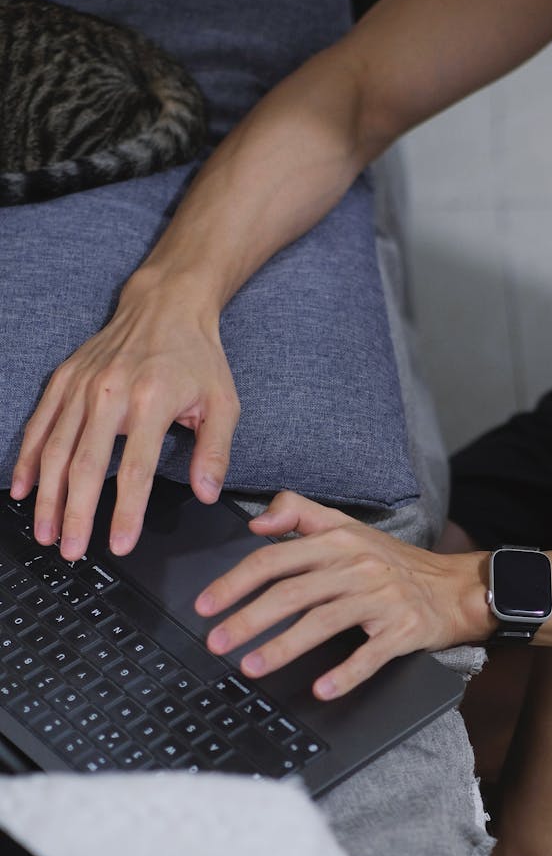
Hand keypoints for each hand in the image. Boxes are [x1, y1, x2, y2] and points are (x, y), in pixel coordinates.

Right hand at [10, 271, 239, 559]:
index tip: (120, 544)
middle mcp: (111, 393)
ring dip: (48, 496)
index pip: (136, 468)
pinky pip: (40, 424)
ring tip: (47, 532)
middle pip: (86, 464)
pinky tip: (24, 488)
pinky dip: (29, 458)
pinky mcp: (64, 379)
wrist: (166, 305)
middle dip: (76, 514)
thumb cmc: (197, 357)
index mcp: (152, 401)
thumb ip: (215, 451)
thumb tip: (207, 494)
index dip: (125, 511)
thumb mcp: (223, 402)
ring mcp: (82, 386)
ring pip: (57, 449)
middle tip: (72, 551)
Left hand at [195, 491, 492, 699]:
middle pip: (292, 593)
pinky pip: (370, 654)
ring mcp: (381, 598)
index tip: (207, 604)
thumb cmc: (394, 562)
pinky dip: (345, 673)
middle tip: (217, 641)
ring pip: (323, 622)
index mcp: (338, 542)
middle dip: (248, 619)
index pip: (275, 559)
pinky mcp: (403, 629)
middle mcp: (357, 566)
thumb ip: (299, 514)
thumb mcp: (348, 528)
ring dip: (282, 647)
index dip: (236, 582)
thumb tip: (257, 524)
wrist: (454, 587)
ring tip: (251, 666)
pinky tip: (321, 689)